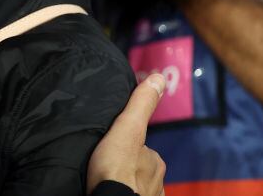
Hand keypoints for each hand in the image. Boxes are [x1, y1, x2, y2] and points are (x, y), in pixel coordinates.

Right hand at [87, 74, 166, 195]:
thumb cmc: (116, 170)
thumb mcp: (126, 130)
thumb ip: (139, 106)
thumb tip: (158, 77)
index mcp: (155, 160)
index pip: (141, 148)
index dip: (125, 146)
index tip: (110, 149)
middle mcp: (158, 181)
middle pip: (139, 167)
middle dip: (126, 165)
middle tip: (105, 165)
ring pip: (136, 185)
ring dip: (125, 183)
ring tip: (106, 181)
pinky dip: (124, 195)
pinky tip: (110, 193)